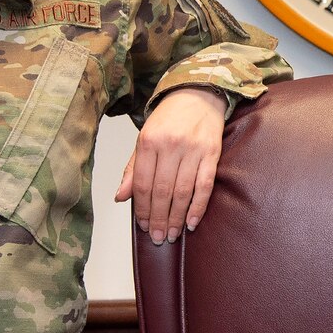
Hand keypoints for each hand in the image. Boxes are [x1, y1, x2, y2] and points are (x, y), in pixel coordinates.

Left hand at [116, 88, 226, 244]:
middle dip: (158, 218)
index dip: (142, 209)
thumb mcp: (144, 139)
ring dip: (176, 217)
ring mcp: (193, 150)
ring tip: (171, 234)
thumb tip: (120, 197)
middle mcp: (170, 145)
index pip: (143, 183)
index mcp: (148, 141)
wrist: (197, 95)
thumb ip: (133, 169)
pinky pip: (205, 185)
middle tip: (157, 237)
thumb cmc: (168, 120)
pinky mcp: (212, 153)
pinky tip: (192, 222)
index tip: (142, 225)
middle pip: (162, 191)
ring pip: (183, 191)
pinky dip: (198, 206)